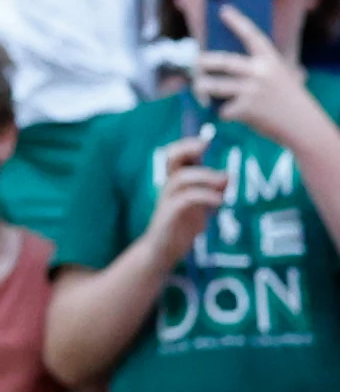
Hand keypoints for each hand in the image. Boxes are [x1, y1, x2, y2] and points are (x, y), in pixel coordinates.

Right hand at [146, 133, 228, 266]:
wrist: (162, 251)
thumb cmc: (181, 227)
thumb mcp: (200, 206)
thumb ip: (211, 191)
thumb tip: (228, 176)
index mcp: (175, 182)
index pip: (176, 155)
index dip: (188, 145)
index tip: (206, 140)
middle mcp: (168, 187)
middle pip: (171, 158)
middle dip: (188, 148)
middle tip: (206, 146)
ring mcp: (167, 200)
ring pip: (181, 178)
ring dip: (205, 176)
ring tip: (226, 180)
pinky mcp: (169, 216)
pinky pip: (185, 200)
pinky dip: (205, 197)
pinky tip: (220, 202)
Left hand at [197, 5, 337, 152]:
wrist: (303, 125)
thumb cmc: (285, 98)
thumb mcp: (278, 76)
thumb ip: (256, 67)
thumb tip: (216, 60)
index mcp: (270, 60)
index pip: (252, 35)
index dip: (237, 21)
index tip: (224, 10)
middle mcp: (260, 72)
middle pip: (221, 61)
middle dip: (201, 62)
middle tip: (194, 63)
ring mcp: (252, 91)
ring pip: (212, 85)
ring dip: (201, 88)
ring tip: (200, 88)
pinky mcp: (246, 109)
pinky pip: (221, 109)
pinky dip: (221, 112)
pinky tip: (226, 112)